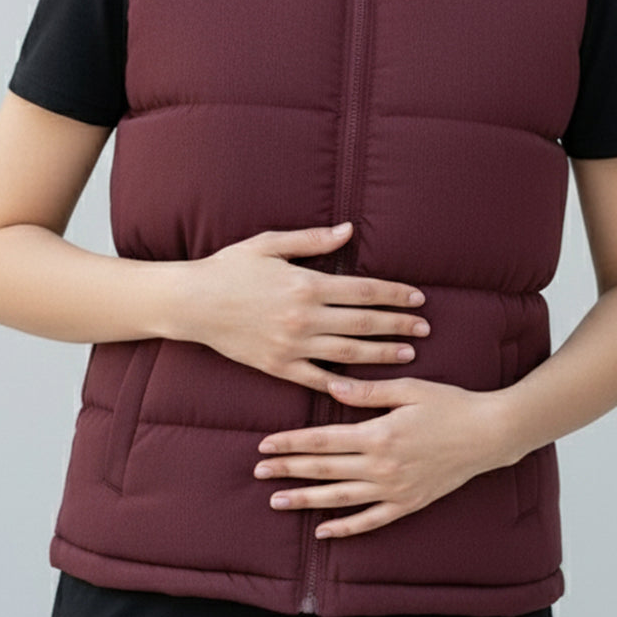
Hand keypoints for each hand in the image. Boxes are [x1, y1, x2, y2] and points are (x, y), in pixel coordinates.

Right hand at [183, 223, 431, 391]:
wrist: (191, 302)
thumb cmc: (230, 267)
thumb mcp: (270, 243)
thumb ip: (313, 240)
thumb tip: (349, 230)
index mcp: (306, 284)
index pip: (363, 291)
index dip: (395, 295)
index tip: (418, 299)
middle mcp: (304, 317)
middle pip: (364, 323)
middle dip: (398, 326)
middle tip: (425, 328)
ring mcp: (292, 345)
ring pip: (348, 352)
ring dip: (382, 354)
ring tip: (407, 354)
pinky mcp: (278, 366)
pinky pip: (318, 379)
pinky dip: (343, 384)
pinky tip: (365, 385)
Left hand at [253, 375, 508, 537]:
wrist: (488, 434)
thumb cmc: (449, 404)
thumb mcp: (408, 389)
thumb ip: (367, 391)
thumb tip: (330, 386)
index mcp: (378, 433)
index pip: (322, 440)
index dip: (291, 443)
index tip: (264, 445)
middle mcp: (381, 466)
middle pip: (324, 469)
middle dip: (288, 469)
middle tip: (257, 471)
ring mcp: (394, 489)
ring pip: (340, 498)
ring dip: (306, 500)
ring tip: (276, 501)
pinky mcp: (408, 504)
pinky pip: (370, 520)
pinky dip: (345, 528)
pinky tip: (322, 531)